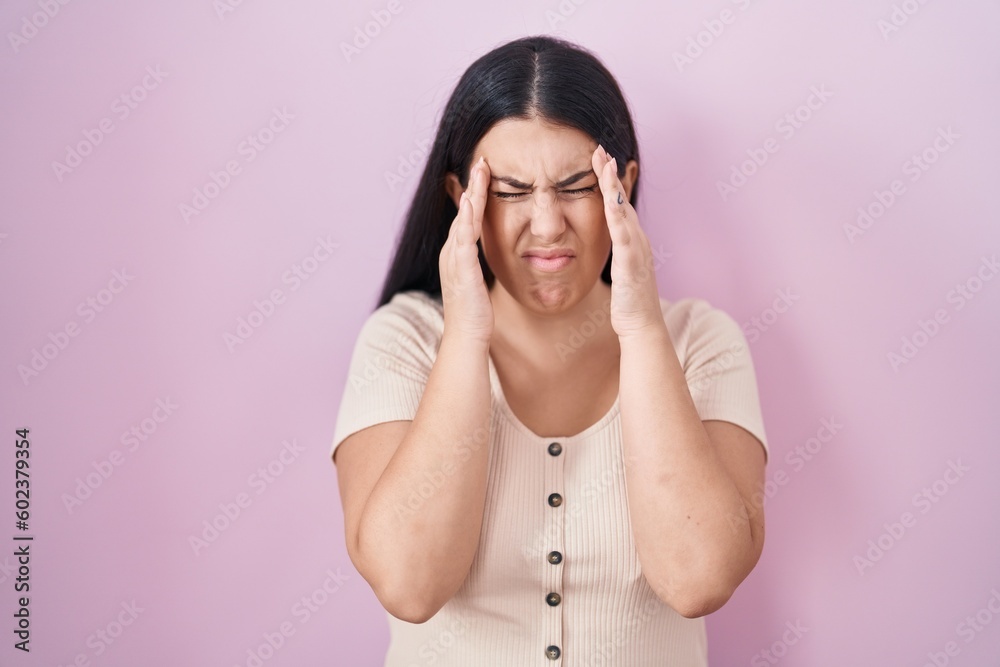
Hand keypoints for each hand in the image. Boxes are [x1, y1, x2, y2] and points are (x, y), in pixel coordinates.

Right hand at [439, 156, 494, 343]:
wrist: (466, 339)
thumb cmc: (476, 316)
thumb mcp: (478, 284)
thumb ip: (479, 267)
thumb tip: (484, 259)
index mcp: (457, 255)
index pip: (467, 218)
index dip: (474, 196)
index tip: (484, 174)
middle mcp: (452, 253)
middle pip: (463, 212)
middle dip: (472, 186)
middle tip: (482, 160)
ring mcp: (454, 260)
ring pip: (463, 219)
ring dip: (472, 194)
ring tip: (480, 171)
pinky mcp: (461, 270)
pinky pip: (463, 239)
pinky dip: (466, 219)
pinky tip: (470, 202)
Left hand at [591, 145, 664, 338]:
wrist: (642, 325)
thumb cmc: (629, 302)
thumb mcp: (620, 270)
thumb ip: (617, 252)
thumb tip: (610, 242)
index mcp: (632, 240)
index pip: (618, 204)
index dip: (609, 182)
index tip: (598, 160)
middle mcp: (637, 239)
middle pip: (621, 199)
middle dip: (611, 174)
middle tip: (599, 149)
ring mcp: (636, 249)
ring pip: (623, 210)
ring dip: (614, 186)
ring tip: (604, 164)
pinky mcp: (631, 263)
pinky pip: (623, 235)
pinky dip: (617, 215)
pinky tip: (609, 200)